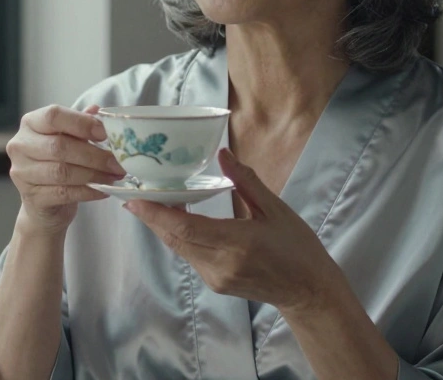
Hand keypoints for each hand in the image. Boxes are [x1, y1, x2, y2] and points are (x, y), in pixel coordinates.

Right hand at [7, 104, 126, 236]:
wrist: (44, 203)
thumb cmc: (58, 163)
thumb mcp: (69, 138)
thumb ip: (81, 124)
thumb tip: (99, 111)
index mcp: (30, 123)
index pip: (53, 116)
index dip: (82, 123)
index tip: (106, 133)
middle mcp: (21, 145)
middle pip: (59, 146)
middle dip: (94, 155)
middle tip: (118, 162)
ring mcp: (22, 173)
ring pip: (62, 172)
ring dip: (94, 174)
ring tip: (115, 176)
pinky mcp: (32, 197)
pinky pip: (64, 193)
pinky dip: (88, 191)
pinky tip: (104, 190)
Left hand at [124, 148, 342, 314]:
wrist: (307, 289)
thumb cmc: (296, 246)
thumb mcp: (275, 209)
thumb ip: (246, 181)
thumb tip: (223, 153)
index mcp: (238, 243)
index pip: (186, 229)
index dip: (157, 214)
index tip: (134, 200)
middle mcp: (222, 264)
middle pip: (175, 239)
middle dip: (152, 217)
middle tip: (135, 193)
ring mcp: (216, 278)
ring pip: (180, 249)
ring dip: (164, 227)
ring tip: (152, 201)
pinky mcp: (215, 283)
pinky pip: (190, 256)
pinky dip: (180, 237)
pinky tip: (178, 220)